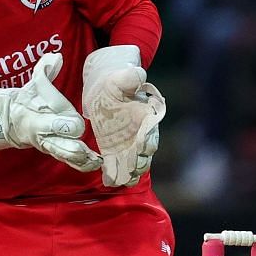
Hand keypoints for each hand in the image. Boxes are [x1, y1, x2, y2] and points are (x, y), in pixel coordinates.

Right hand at [0, 51, 102, 171]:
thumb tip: (56, 57)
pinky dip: (82, 165)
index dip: (62, 125)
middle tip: (85, 150)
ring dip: (80, 160)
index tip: (75, 126)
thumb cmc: (28, 100)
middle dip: (71, 148)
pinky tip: (96, 165)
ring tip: (96, 161)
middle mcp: (46, 136)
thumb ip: (44, 71)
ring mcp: (53, 147)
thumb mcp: (32, 85)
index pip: (52, 124)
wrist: (13, 122)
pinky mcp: (59, 153)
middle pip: (59, 146)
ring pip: (66, 157)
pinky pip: (70, 162)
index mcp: (40, 121)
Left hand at [81, 45, 165, 187]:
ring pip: (135, 163)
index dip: (147, 141)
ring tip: (123, 180)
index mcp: (147, 118)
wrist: (103, 91)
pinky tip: (111, 181)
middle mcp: (141, 134)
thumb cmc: (114, 83)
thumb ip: (130, 77)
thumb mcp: (120, 78)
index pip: (151, 134)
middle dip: (139, 162)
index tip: (141, 147)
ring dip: (130, 173)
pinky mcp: (115, 150)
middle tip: (132, 167)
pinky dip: (117, 175)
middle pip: (145, 153)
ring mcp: (129, 144)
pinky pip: (119, 166)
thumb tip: (139, 74)